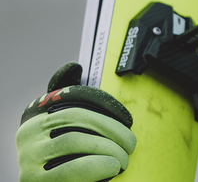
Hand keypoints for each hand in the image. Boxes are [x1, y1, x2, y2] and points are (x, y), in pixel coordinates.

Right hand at [16, 63, 135, 181]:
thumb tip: (73, 67)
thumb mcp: (59, 128)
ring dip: (108, 149)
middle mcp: (28, 134)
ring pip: (75, 141)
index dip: (107, 108)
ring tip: (123, 159)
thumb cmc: (59, 158)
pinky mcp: (32, 181)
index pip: (74, 101)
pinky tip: (111, 167)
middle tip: (130, 145)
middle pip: (78, 119)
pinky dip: (97, 166)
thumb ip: (68, 101)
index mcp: (36, 117)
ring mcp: (28, 158)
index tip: (129, 121)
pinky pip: (71, 169)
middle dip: (112, 131)